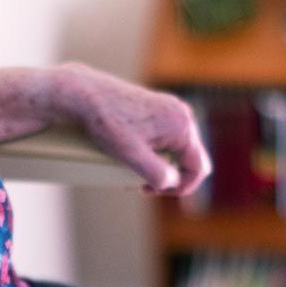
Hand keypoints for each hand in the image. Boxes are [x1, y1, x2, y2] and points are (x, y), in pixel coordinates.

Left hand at [53, 63, 211, 196]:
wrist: (86, 95)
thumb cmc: (108, 124)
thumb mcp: (132, 156)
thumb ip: (158, 175)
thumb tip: (172, 183)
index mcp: (182, 126)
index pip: (198, 169)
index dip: (180, 188)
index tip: (152, 191)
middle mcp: (183, 115)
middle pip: (191, 160)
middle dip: (171, 178)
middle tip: (143, 185)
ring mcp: (172, 110)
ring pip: (179, 150)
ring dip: (162, 166)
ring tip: (135, 173)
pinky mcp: (160, 108)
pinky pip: (168, 139)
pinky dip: (156, 153)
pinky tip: (136, 157)